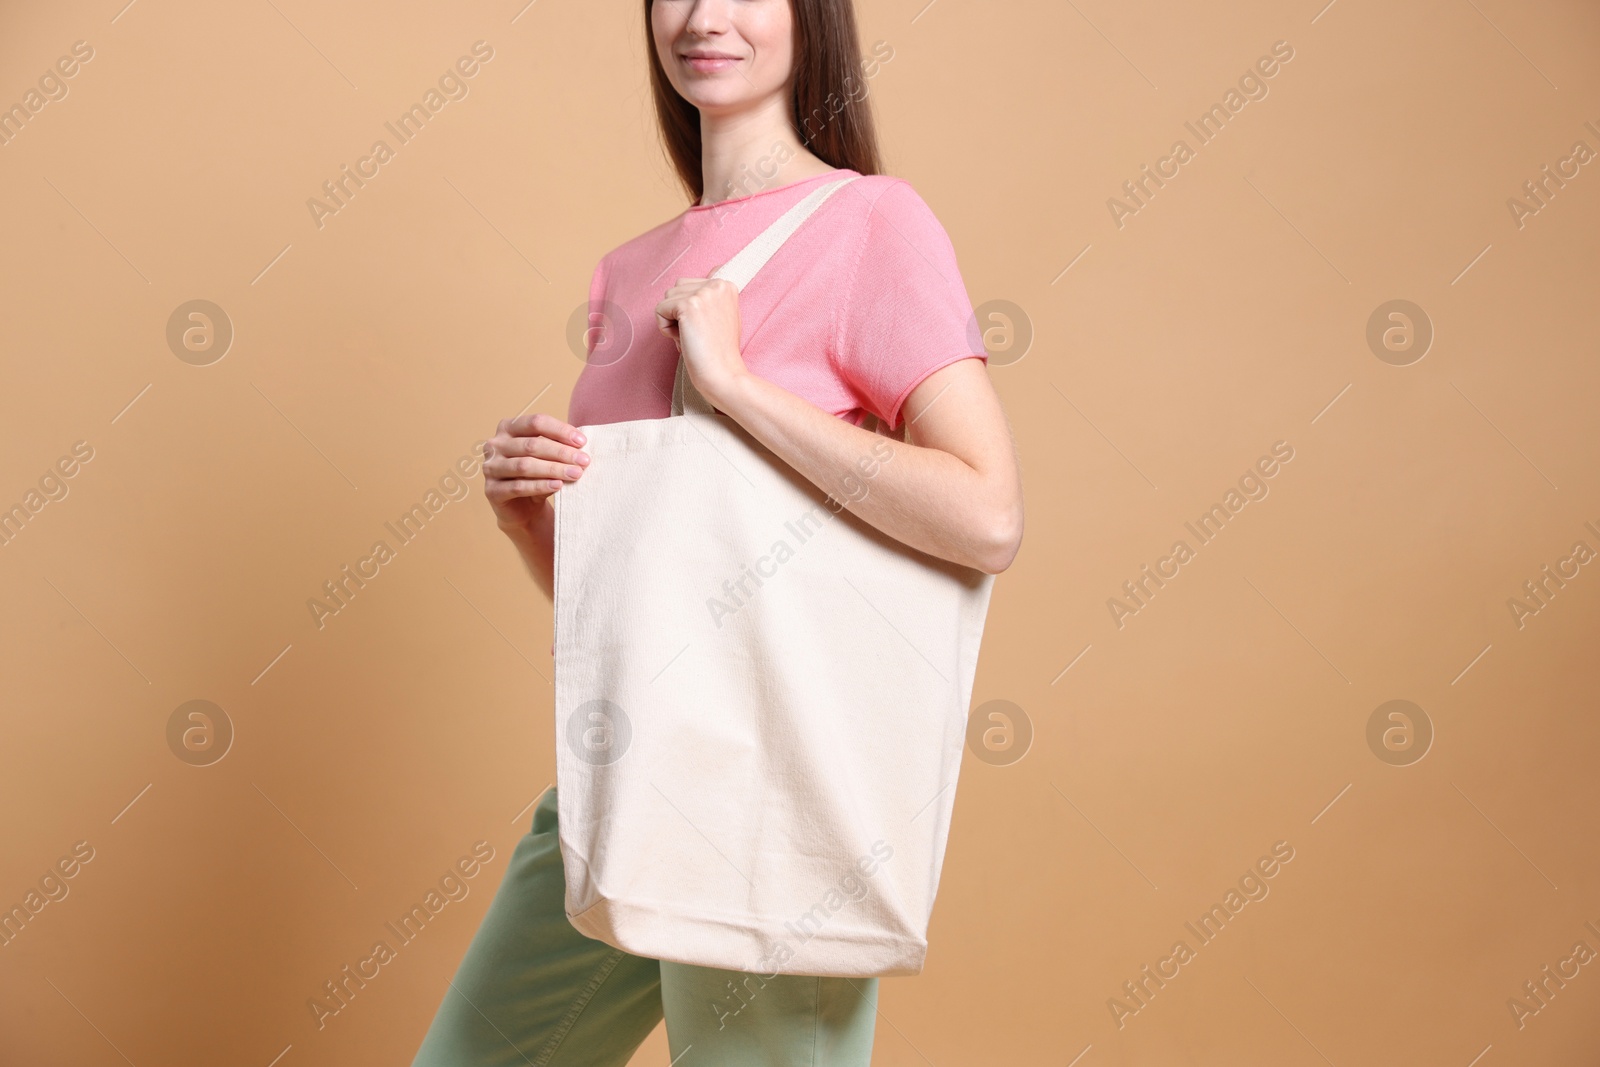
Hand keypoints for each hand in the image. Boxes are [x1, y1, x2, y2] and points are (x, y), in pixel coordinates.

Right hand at [482, 412, 588, 531]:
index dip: (560, 430)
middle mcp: (495, 445)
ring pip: (525, 465)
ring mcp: (490, 467)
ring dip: (553, 469)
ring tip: (576, 473)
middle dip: (561, 452)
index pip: (535, 423)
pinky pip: (518, 486)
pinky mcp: (491, 490)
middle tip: (584, 460)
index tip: (582, 441)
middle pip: (531, 445)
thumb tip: (580, 445)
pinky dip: (540, 485)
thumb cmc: (537, 476)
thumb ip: (558, 447)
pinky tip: (558, 485)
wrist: (522, 509)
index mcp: (508, 428)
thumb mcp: (547, 457)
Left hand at [655, 276, 748, 408]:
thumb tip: (712, 272)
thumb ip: (712, 297)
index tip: (704, 328)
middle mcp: (717, 284)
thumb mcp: (723, 315)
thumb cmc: (720, 352)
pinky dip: (665, 329)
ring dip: (672, 321)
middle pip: (676, 289)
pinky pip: (659, 310)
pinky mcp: (688, 305)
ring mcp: (703, 293)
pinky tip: (684, 340)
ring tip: (692, 337)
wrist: (723, 373)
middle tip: (698, 334)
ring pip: (667, 298)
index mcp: (726, 285)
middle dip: (679, 313)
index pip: (690, 284)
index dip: (690, 309)